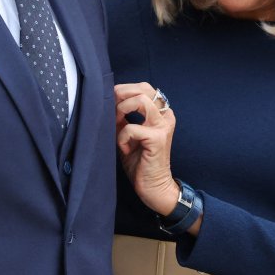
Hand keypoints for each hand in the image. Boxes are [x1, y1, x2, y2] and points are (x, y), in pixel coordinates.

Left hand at [115, 83, 180, 215]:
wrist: (154, 186)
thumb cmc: (140, 161)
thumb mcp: (128, 134)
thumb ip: (122, 117)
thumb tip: (109, 102)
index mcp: (160, 113)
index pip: (144, 87)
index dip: (124, 90)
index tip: (111, 101)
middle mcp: (165, 116)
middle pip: (144, 88)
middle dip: (122, 94)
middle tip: (111, 109)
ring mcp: (163, 126)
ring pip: (141, 100)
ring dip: (123, 109)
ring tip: (117, 123)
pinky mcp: (157, 138)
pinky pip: (132, 127)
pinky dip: (122, 136)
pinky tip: (124, 148)